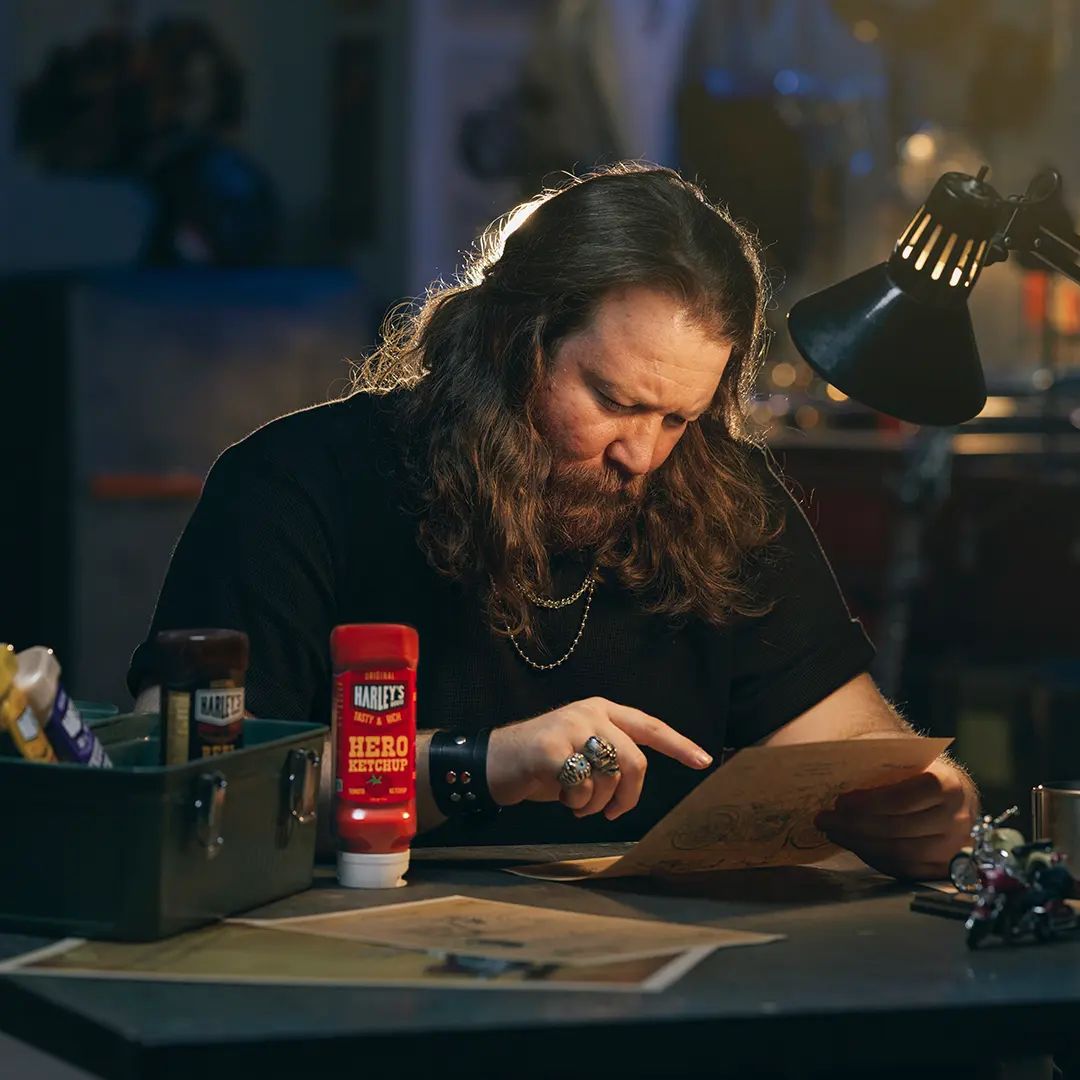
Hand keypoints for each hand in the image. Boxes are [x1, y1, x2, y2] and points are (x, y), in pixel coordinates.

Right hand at [487, 697, 712, 820]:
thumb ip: (611, 755)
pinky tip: (561, 798)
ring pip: (610, 776)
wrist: (493, 761)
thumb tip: (635, 782)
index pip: (649, 726)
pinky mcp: (551, 748)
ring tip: (579, 804)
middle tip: (613, 813)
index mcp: (602, 710)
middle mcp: (590, 713)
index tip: (703, 761)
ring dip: (597, 803)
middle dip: (629, 796)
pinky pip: (583, 787)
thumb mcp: (581, 749)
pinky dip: (576, 803)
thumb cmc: (543, 762)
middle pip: (634, 760)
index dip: (678, 745)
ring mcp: (570, 727)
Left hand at [814, 757, 978, 879]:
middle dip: (854, 826)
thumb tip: (835, 768)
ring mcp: (953, 849)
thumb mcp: (903, 756)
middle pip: (898, 829)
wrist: (948, 789)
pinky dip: (873, 857)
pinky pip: (902, 868)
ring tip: (833, 831)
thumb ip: (878, 763)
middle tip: (824, 819)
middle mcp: (958, 819)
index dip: (869, 803)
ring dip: (859, 843)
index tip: (840, 801)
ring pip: (898, 853)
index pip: (904, 798)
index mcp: (949, 785)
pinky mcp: (943, 869)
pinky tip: (852, 843)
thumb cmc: (917, 768)